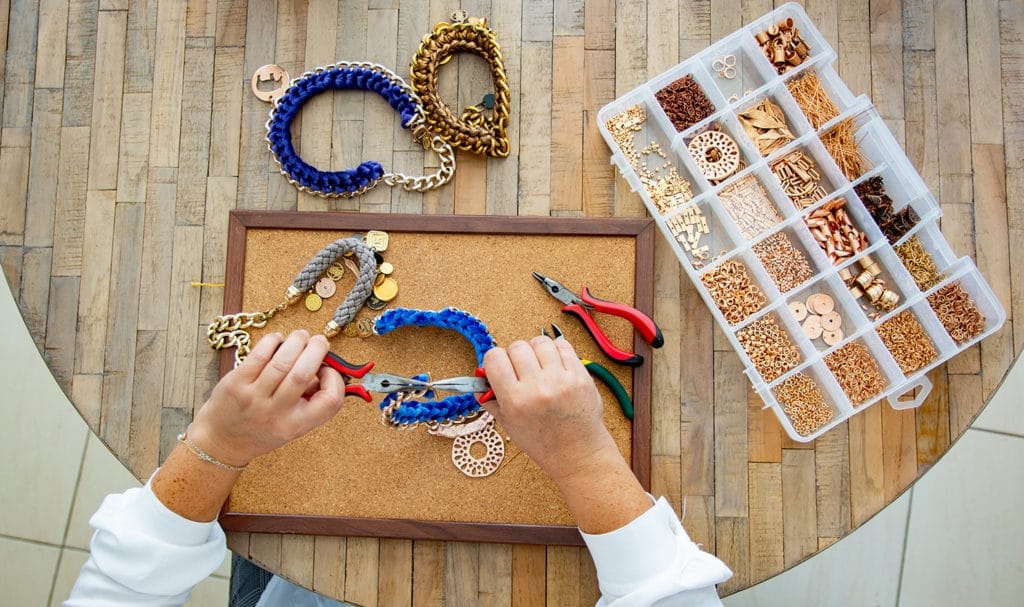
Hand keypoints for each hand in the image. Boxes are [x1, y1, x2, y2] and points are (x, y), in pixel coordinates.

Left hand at [188, 330, 345, 466]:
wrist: (223, 442)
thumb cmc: (262, 429)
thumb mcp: (294, 425)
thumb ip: (312, 398)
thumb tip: (328, 364)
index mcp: (296, 424)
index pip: (330, 400)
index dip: (335, 379)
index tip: (327, 370)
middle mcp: (276, 413)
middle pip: (303, 373)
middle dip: (317, 349)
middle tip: (319, 342)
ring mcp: (254, 398)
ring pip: (282, 361)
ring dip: (297, 341)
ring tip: (301, 336)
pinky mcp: (236, 384)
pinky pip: (259, 355)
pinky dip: (273, 341)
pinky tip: (278, 340)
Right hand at [483, 336, 651, 533]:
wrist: (577, 454)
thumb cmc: (543, 443)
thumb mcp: (509, 425)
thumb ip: (491, 400)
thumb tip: (478, 381)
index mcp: (515, 401)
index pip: (494, 358)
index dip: (494, 361)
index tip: (499, 367)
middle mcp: (537, 388)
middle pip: (517, 346)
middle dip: (515, 355)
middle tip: (521, 368)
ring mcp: (561, 380)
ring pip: (540, 342)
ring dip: (536, 350)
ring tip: (540, 365)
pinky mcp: (580, 376)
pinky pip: (563, 346)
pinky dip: (556, 351)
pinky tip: (555, 364)